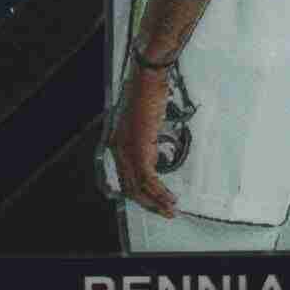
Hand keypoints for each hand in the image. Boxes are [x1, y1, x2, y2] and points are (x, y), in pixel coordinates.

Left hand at [108, 64, 177, 217]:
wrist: (147, 78)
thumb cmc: (147, 92)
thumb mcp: (144, 119)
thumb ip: (145, 137)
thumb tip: (155, 151)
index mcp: (118, 143)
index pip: (125, 178)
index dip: (140, 194)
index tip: (154, 201)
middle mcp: (119, 149)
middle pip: (130, 188)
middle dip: (149, 204)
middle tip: (164, 211)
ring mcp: (127, 150)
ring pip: (139, 188)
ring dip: (157, 202)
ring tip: (170, 209)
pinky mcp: (139, 148)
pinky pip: (148, 179)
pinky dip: (160, 192)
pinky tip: (169, 197)